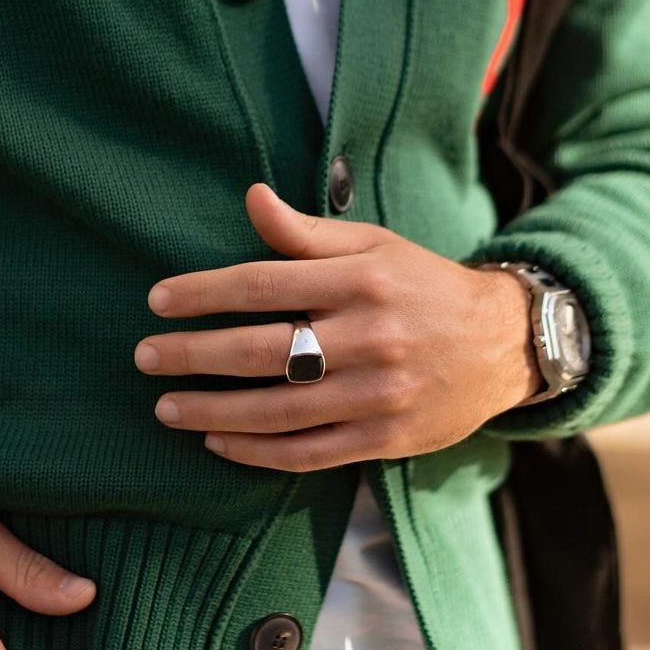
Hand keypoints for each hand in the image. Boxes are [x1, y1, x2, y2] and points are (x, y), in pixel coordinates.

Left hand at [133, 183, 542, 472]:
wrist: (503, 343)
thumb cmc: (421, 284)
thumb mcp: (373, 244)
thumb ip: (306, 232)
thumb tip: (250, 197)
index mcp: (361, 281)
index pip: (264, 284)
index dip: (204, 293)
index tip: (157, 301)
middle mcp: (369, 337)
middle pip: (263, 350)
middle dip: (193, 356)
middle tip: (145, 357)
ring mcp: (378, 394)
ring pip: (279, 410)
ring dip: (213, 411)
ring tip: (166, 408)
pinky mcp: (386, 439)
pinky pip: (309, 453)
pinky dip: (258, 452)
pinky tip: (218, 443)